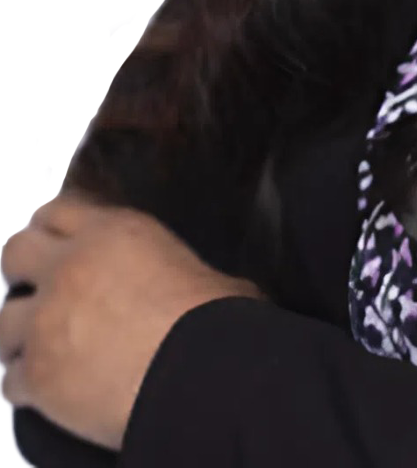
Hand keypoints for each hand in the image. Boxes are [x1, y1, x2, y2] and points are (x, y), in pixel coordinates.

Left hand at [0, 188, 267, 451]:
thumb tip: (191, 288)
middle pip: (15, 253)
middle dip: (24, 271)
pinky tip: (48, 389)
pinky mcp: (35, 376)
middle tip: (42, 288)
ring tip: (43, 347)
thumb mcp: (198, 270)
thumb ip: (172, 270)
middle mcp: (69, 270)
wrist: (195, 373)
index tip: (54, 239)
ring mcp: (44, 324)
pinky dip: (27, 385)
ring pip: (2, 322)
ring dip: (20, 334)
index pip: (59, 211)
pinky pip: (10, 380)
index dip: (53, 227)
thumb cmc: (210, 320)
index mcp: (112, 234)